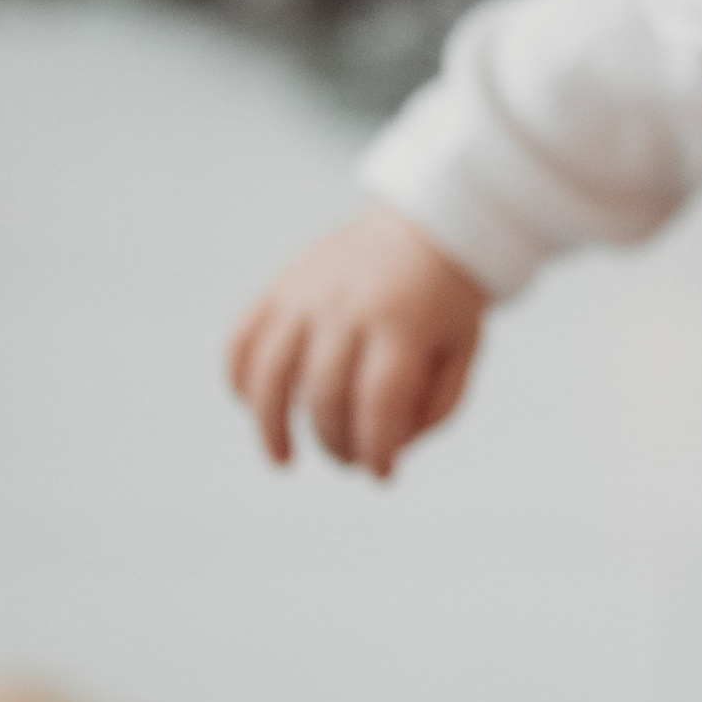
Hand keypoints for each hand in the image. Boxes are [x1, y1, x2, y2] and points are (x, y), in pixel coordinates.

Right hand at [228, 203, 487, 476]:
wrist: (424, 225)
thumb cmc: (446, 302)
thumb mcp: (463, 351)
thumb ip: (434, 406)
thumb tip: (386, 448)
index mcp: (401, 323)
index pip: (378, 401)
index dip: (376, 449)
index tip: (381, 475)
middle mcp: (346, 306)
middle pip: (324, 394)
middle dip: (337, 443)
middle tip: (351, 460)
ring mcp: (305, 293)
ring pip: (269, 372)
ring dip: (270, 427)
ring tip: (284, 460)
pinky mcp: (279, 286)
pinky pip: (242, 339)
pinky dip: (239, 380)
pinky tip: (253, 408)